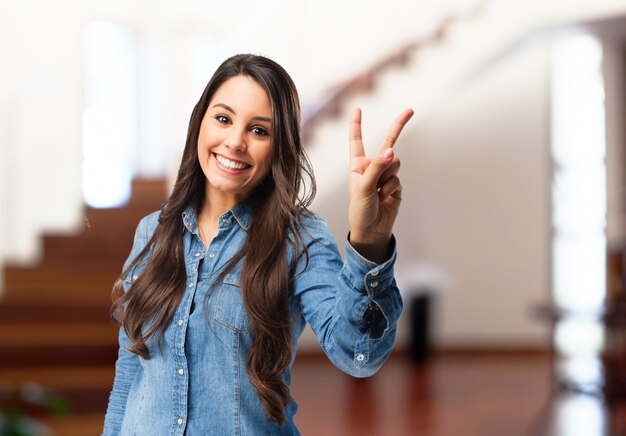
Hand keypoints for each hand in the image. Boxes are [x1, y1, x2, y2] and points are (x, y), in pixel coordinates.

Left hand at [348, 107, 413, 262]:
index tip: (358, 109)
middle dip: (399, 126)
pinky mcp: (396, 185)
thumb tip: (392, 150)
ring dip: (387, 176)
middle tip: (410, 110)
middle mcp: (372, 167)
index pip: (357, 141)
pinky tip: (384, 199)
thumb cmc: (360, 209)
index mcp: (358, 165)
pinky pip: (397, 178)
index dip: (357, 125)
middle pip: (387, 142)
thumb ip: (376, 167)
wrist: (371, 230)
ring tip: (378, 192)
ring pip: (395, 163)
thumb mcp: (363, 187)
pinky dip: (391, 188)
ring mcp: (386, 175)